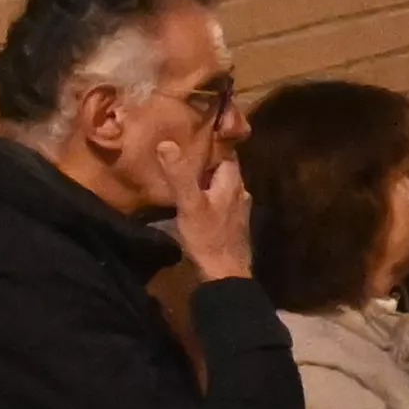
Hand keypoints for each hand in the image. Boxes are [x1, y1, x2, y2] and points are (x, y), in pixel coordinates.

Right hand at [167, 131, 256, 286]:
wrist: (225, 274)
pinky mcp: (233, 225)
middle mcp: (240, 193)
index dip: (212, 143)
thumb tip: (167, 143)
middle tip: (183, 155)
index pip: (226, 153)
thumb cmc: (207, 237)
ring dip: (207, 182)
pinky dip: (209, 198)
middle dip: (206, 163)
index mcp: (232, 182)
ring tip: (185, 177)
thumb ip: (180, 175)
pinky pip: (221, 203)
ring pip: (222, 187)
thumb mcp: (189, 203)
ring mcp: (238, 211)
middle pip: (224, 170)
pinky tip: (195, 203)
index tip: (193, 135)